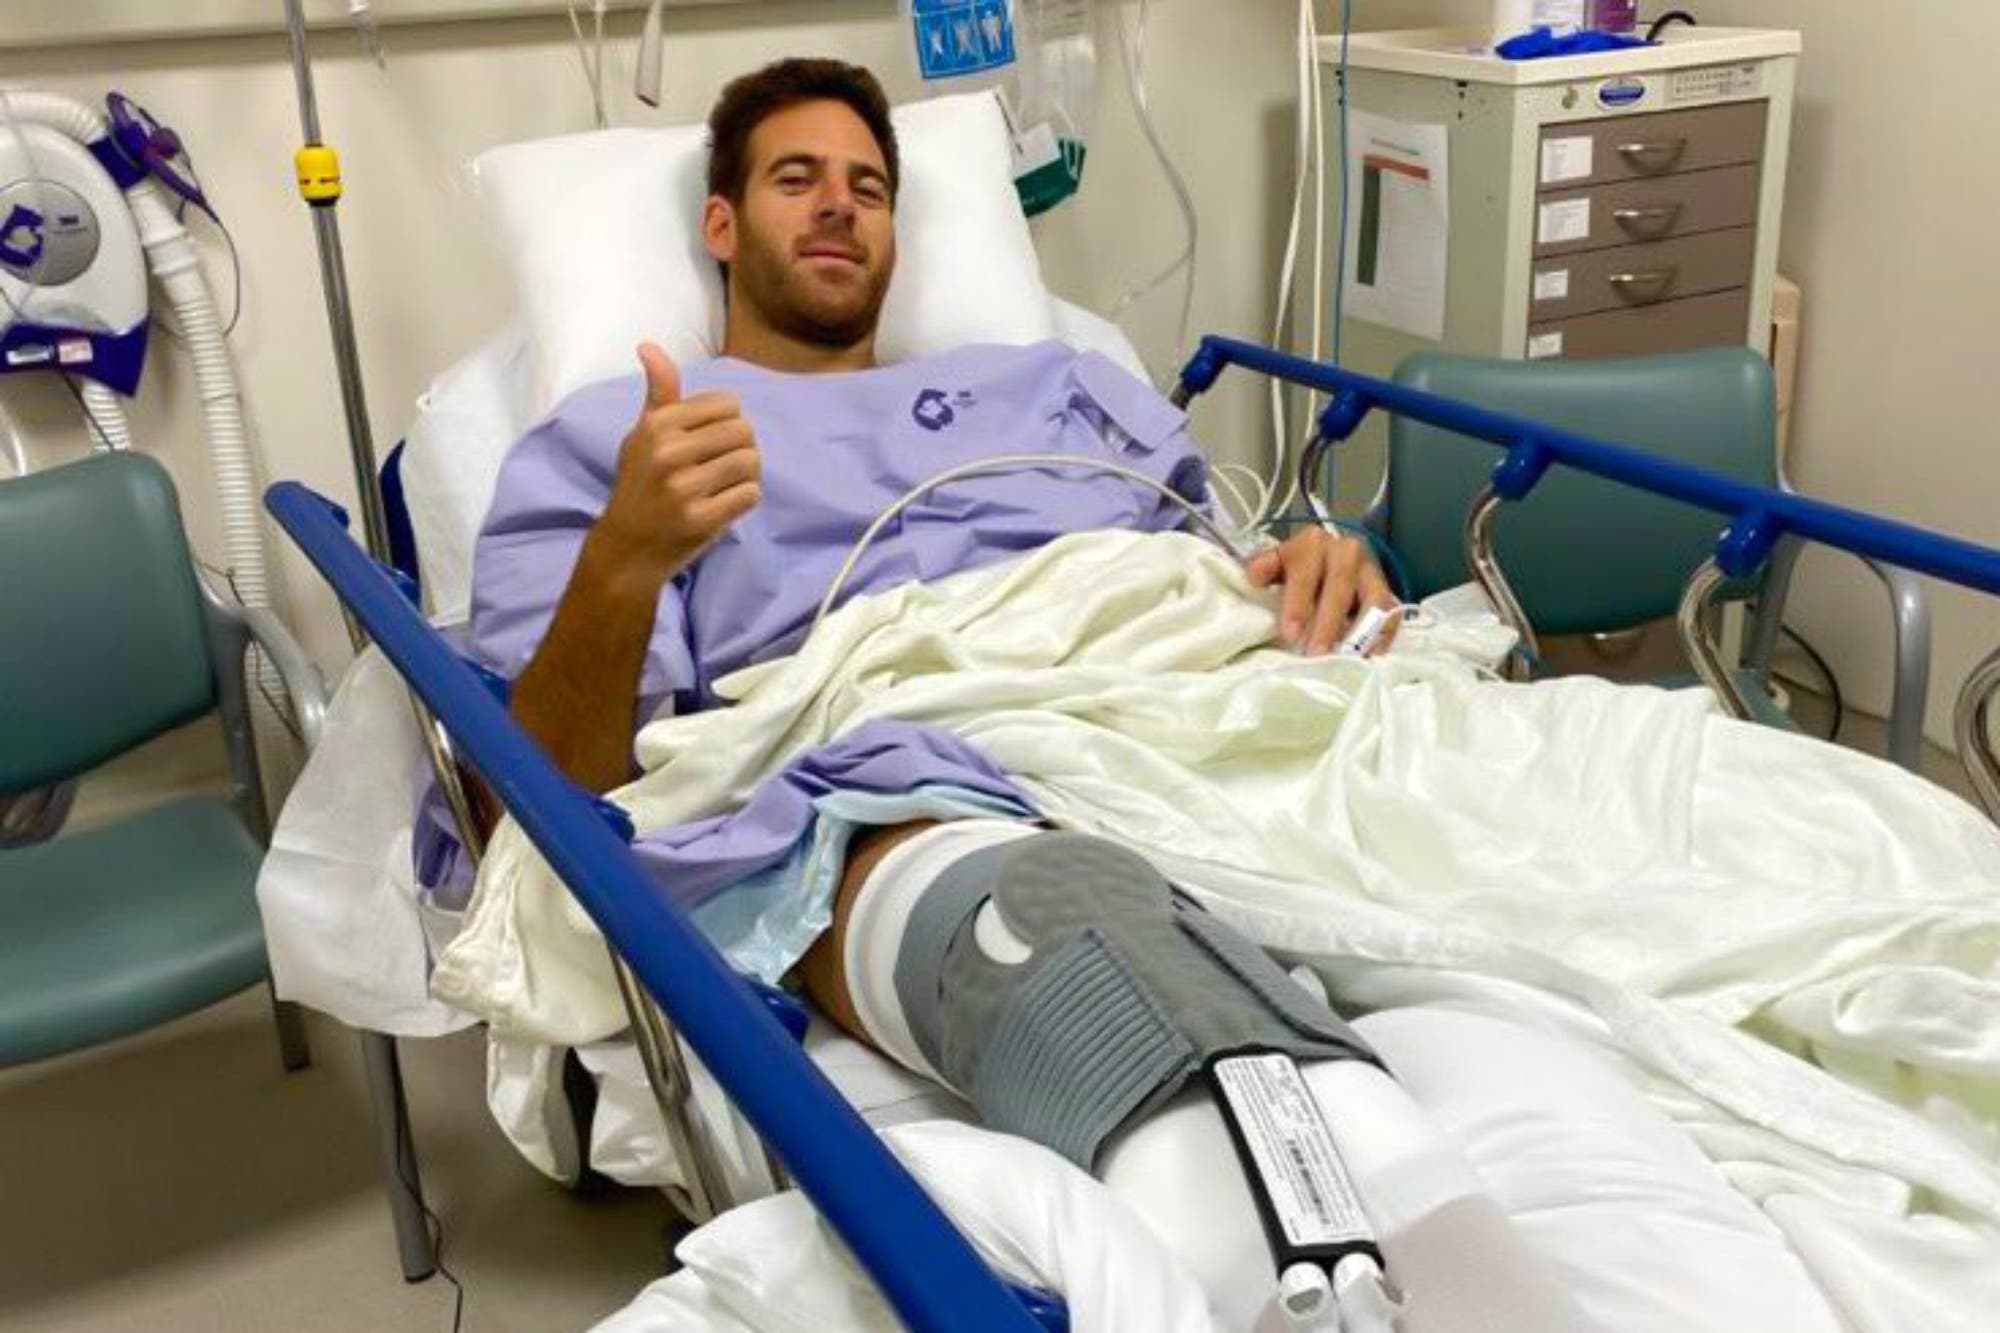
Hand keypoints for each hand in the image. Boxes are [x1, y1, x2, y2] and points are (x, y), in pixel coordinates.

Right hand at [590, 342, 762, 583]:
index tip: (712, 440)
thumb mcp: (642, 435)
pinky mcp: (701, 520)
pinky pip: (750, 494)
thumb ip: (659, 393)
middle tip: (723, 465)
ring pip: (751, 462)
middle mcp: (668, 453)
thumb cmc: (639, 484)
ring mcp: (684, 488)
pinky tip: (725, 504)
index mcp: (657, 425)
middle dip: (742, 447)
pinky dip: (744, 499)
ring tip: (726, 484)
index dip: (729, 421)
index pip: (728, 403)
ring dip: (747, 474)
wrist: (627, 547)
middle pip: (744, 431)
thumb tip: (649, 345)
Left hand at [1245, 527, 1398, 656]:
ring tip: (1348, 657)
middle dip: (1329, 623)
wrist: (1325, 557)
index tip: (1290, 635)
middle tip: (1317, 654)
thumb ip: (1263, 568)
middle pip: (1340, 587)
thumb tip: (1255, 577)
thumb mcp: (1275, 562)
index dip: (1298, 605)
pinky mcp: (1386, 589)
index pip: (1305, 573)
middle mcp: (1346, 551)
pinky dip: (1385, 633)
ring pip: (1373, 598)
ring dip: (1361, 631)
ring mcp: (1370, 570)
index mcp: (1312, 543)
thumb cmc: (1294, 567)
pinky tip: (1372, 653)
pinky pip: (1392, 611)